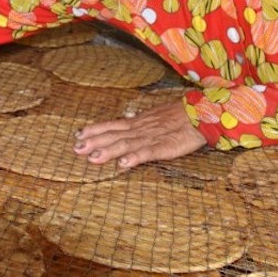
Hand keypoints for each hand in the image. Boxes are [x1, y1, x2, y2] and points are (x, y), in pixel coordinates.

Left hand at [73, 101, 206, 167]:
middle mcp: (141, 129)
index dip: (95, 130)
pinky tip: (123, 164)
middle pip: (114, 135)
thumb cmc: (180, 116)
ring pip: (126, 144)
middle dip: (94, 142)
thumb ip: (141, 125)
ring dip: (108, 151)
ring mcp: (151, 137)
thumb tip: (126, 129)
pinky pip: (148, 152)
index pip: (113, 125)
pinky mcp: (165, 146)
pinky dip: (134, 158)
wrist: (202, 113)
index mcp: (139, 122)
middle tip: (76, 148)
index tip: (78, 134)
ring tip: (93, 159)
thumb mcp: (156, 118)